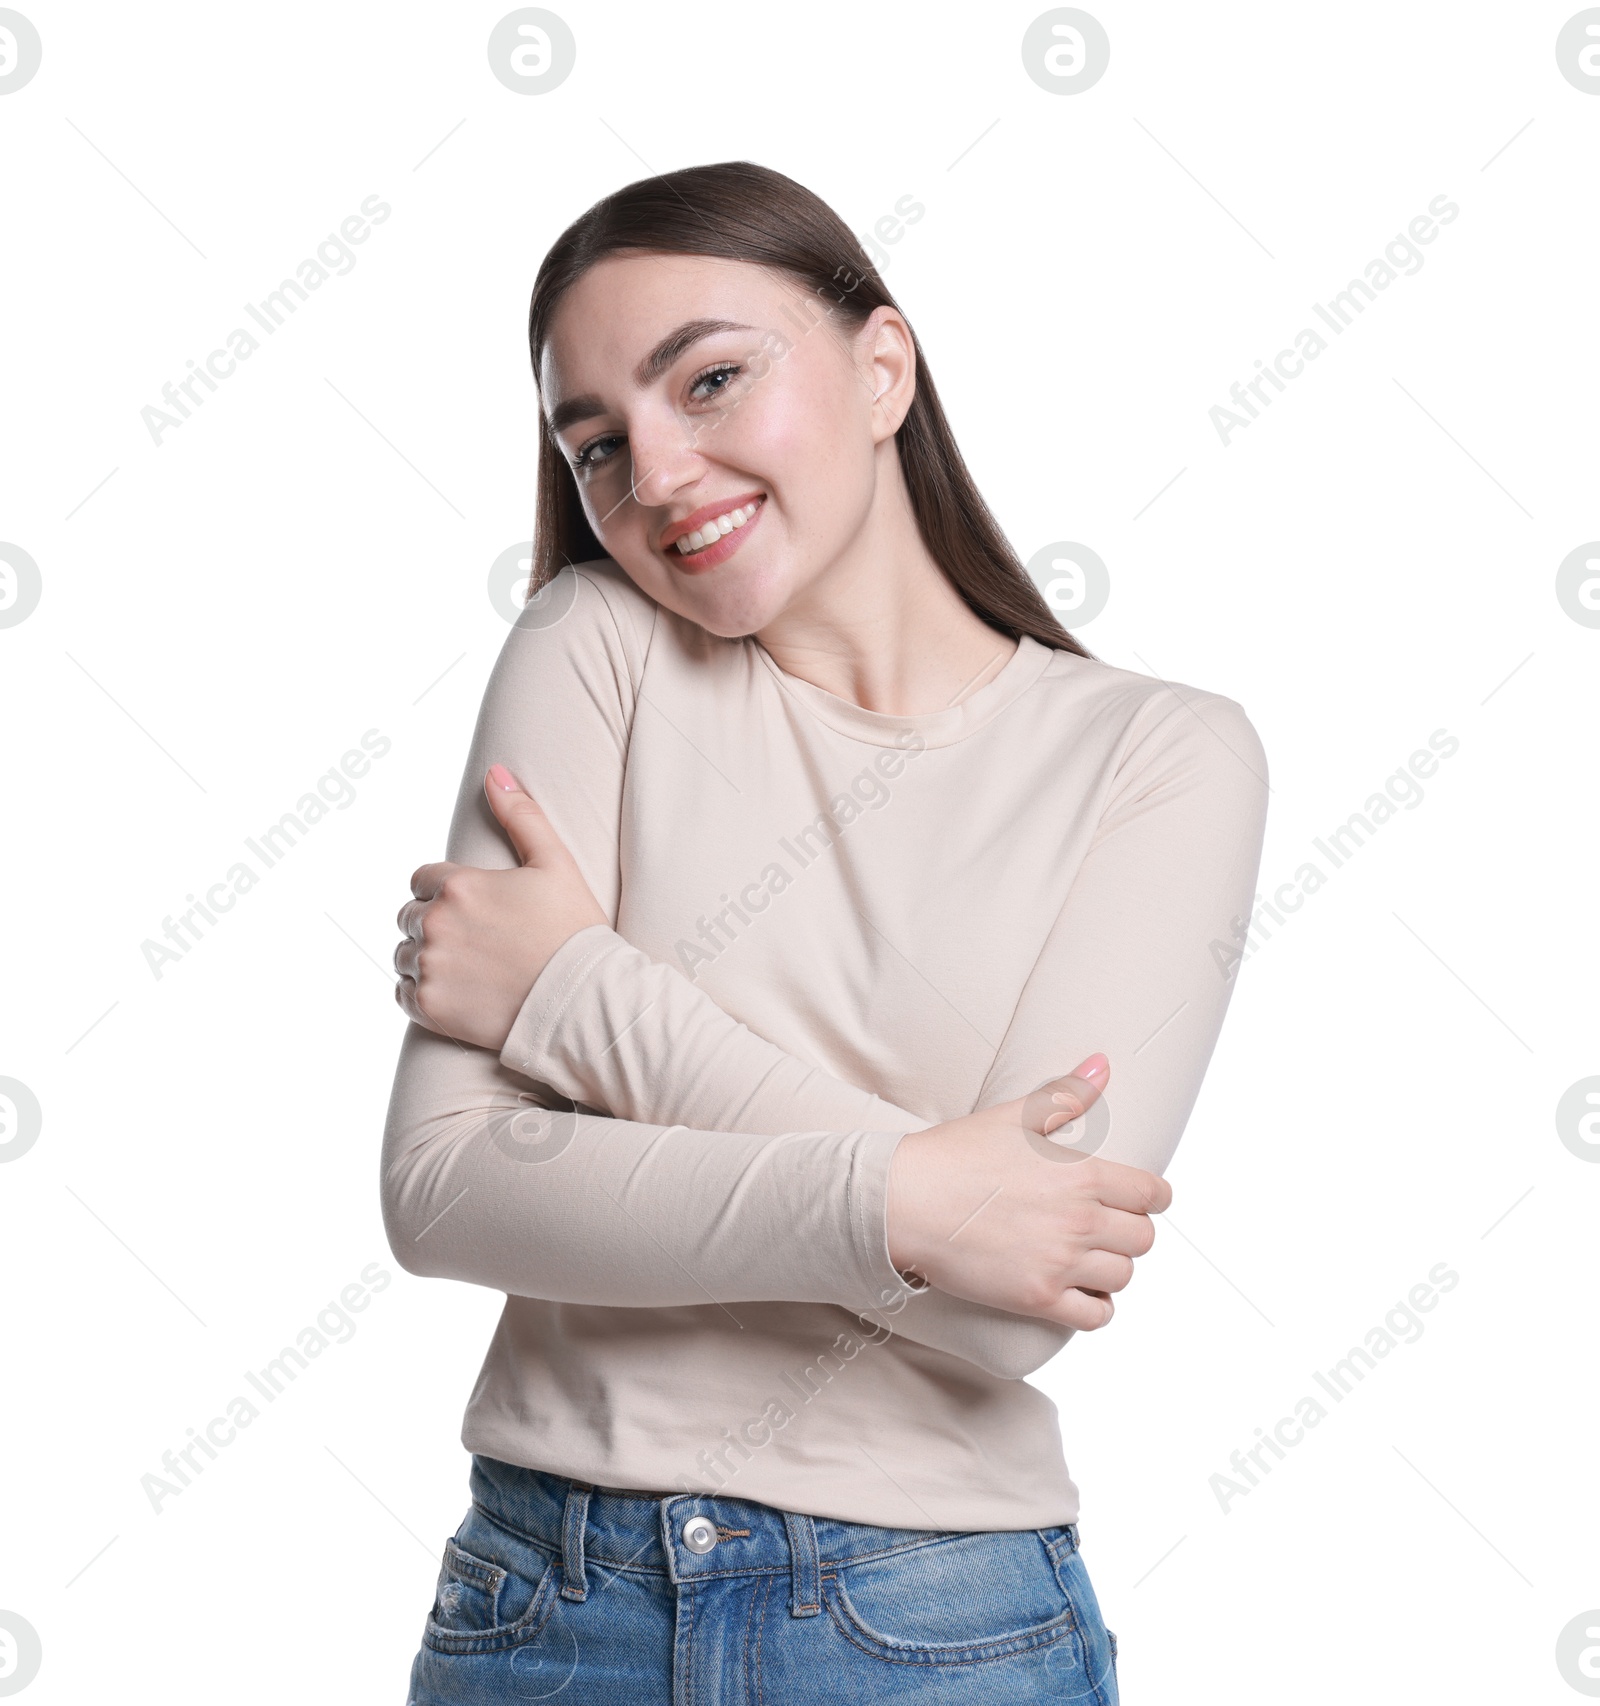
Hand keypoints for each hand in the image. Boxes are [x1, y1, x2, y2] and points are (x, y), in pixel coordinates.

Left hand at [393, 763, 607, 1050]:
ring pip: (404, 955)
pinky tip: (458, 991)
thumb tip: (494, 772)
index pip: (422, 880)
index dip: (447, 892)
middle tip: (476, 941)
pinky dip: (421, 992)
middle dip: (435, 924)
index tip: (476, 910)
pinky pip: (403, 993)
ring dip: (426, 958)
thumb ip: (521, 815)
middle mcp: (436, 923)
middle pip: (410, 917)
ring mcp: (430, 967)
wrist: (586, 1001)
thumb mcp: (555, 863)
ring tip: (469, 968)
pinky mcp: (430, 1007)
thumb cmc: (575, 931)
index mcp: (459, 885)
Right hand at [886, 1054, 1170, 1331]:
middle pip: (1143, 1239)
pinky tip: (1079, 1292)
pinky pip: (1095, 1317)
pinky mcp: (1037, 1298)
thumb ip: (1066, 1095)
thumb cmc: (955, 1155)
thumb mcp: (1015, 1116)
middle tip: (1107, 1228)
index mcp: (1082, 1175)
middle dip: (1131, 1232)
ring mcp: (1059, 1263)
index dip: (1153, 1198)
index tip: (1145, 1201)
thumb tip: (1102, 1064)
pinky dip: (1096, 1308)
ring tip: (1090, 1259)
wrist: (905, 1202)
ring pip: (1123, 1277)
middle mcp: (1080, 1221)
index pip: (1151, 1194)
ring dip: (1112, 1268)